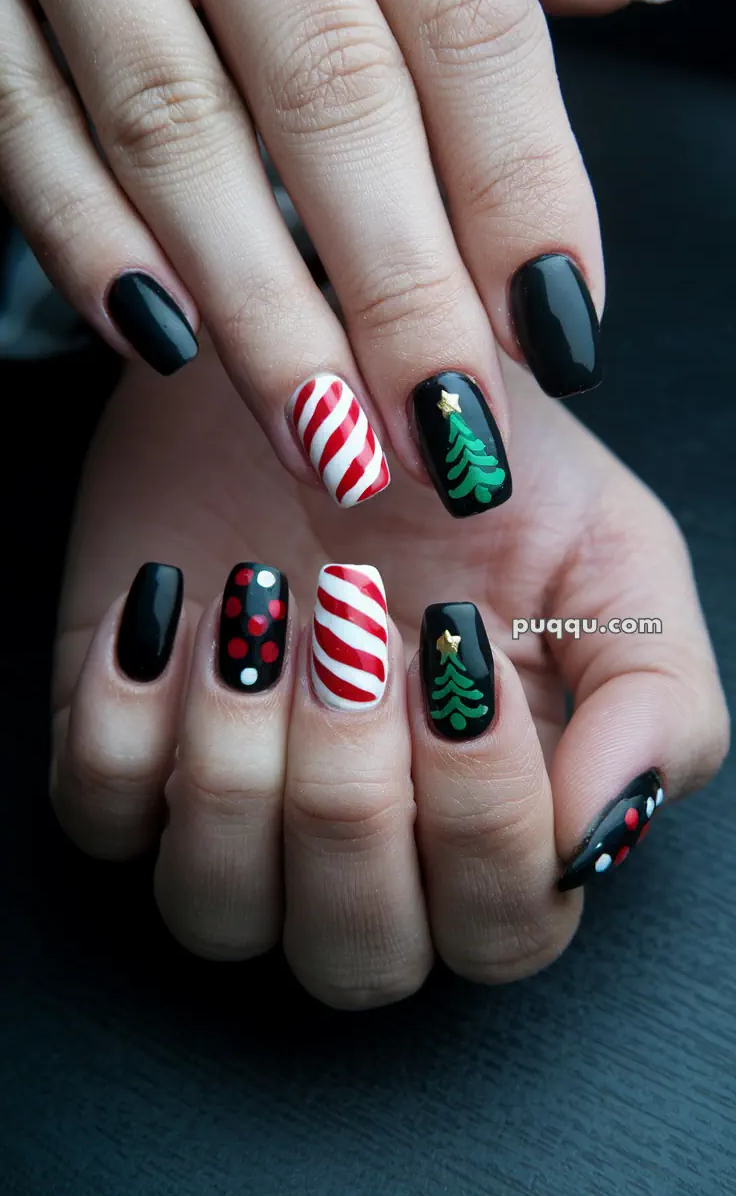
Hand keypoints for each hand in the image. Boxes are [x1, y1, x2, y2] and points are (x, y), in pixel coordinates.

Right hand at [0, 0, 677, 515]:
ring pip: (172, 119)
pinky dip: (83, 232)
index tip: (550, 327)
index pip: (465, 12)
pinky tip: (162, 341)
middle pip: (331, 87)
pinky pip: (14, 108)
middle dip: (399, 287)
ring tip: (328, 435)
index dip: (518, 183)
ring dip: (259, 305)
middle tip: (447, 431)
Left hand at [50, 344, 727, 1006]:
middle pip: (359, 954)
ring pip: (217, 911)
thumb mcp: (615, 555)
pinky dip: (127, 715)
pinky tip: (170, 601)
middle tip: (354, 626)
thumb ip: (656, 698)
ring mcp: (234, 813)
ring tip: (261, 600)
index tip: (461, 645)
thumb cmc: (480, 472)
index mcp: (495, 821)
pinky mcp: (125, 757)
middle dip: (355, 796)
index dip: (484, 813)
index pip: (503, 924)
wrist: (336, 363)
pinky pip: (99, 817)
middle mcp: (365, 846)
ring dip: (239, 761)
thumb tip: (608, 829)